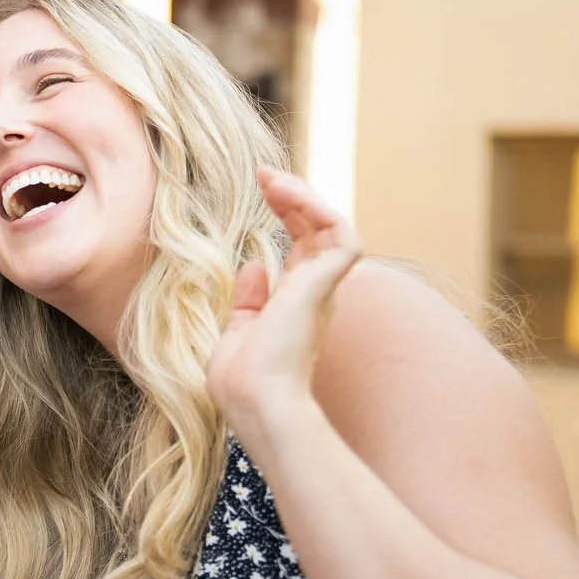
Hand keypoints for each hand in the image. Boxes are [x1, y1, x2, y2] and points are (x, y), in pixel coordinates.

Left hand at [208, 167, 362, 434]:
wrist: (257, 404)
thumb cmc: (243, 383)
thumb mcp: (237, 333)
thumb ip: (248, 301)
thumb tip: (254, 265)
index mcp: (296, 302)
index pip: (302, 247)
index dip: (286, 214)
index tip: (261, 190)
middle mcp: (316, 292)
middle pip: (318, 230)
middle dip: (295, 197)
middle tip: (264, 174)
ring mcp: (323, 289)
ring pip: (333, 225)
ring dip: (305, 195)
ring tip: (271, 177)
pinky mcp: (325, 286)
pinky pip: (341, 233)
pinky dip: (318, 207)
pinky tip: (286, 193)